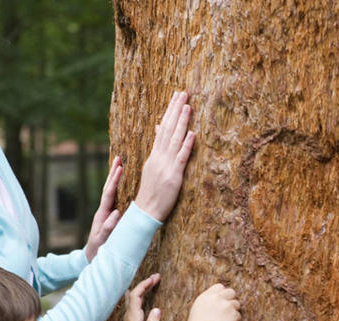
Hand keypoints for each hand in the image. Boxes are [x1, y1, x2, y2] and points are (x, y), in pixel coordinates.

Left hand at [84, 156, 122, 261]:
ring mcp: (106, 213)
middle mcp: (103, 211)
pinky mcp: (110, 216)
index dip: (114, 182)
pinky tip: (122, 183)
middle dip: (113, 173)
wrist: (91, 258)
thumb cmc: (98, 251)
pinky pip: (115, 198)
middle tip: (119, 158)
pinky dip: (118, 188)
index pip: (109, 195)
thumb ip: (108, 227)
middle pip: (108, 188)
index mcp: (102, 215)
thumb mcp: (103, 240)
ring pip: (110, 192)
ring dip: (115, 178)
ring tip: (120, 165)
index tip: (120, 169)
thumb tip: (117, 213)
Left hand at [122, 274, 161, 320]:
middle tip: (157, 277)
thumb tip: (157, 309)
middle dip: (145, 284)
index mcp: (133, 316)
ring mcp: (129, 317)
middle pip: (134, 293)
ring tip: (153, 282)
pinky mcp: (132, 320)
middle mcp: (129, 314)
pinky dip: (140, 295)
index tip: (154, 279)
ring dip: (143, 288)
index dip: (144, 285)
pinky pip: (134, 302)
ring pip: (134, 297)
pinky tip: (142, 294)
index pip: (136, 295)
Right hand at [135, 91, 195, 221]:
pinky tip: (192, 133)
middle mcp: (160, 156)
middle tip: (183, 93)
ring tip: (188, 106)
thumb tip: (158, 127)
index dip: (170, 111)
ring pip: (174, 139)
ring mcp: (167, 165)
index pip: (163, 127)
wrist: (146, 209)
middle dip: (175, 110)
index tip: (176, 97)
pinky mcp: (174, 175)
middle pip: (168, 128)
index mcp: (155, 153)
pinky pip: (181, 158)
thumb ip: (157, 146)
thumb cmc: (152, 189)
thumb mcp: (152, 165)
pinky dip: (186, 145)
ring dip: (181, 122)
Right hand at [186, 283, 240, 320]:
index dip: (222, 293)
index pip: (219, 286)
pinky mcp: (233, 314)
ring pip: (237, 304)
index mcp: (205, 297)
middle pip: (231, 292)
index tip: (222, 300)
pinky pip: (238, 316)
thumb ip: (206, 304)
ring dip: (233, 311)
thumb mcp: (196, 313)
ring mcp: (226, 305)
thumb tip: (214, 303)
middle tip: (228, 309)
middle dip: (231, 299)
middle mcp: (216, 298)